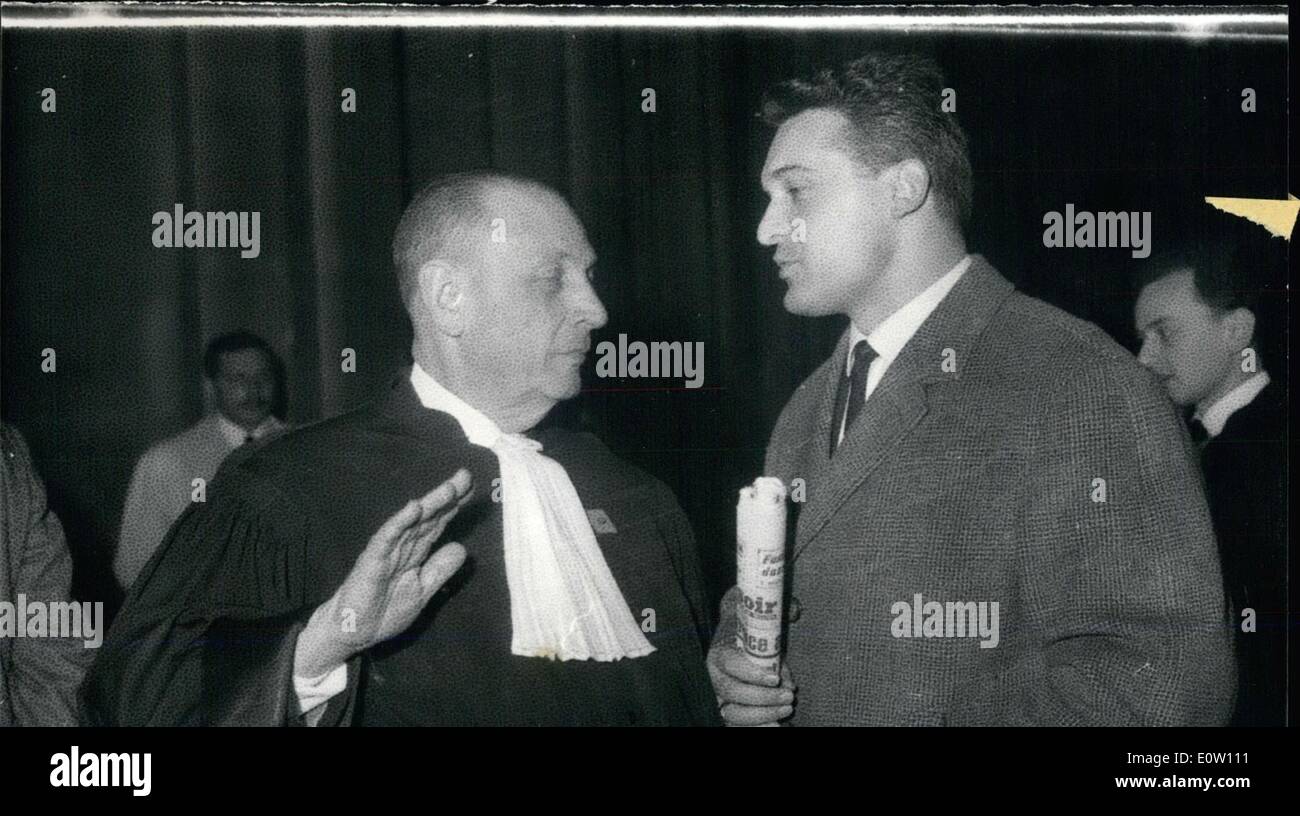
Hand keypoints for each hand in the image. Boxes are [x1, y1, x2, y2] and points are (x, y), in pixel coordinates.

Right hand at [295, 469, 473, 677]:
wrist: (351, 631)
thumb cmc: (383, 611)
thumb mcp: (422, 591)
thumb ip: (440, 569)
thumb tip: (461, 547)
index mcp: (414, 552)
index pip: (437, 523)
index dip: (454, 507)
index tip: (473, 489)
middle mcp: (402, 546)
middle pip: (428, 517)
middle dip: (447, 497)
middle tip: (465, 476)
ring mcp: (386, 551)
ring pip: (411, 522)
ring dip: (429, 505)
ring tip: (449, 489)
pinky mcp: (372, 561)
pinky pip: (387, 538)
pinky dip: (400, 522)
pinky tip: (413, 508)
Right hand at [707, 638, 795, 725]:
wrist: (746, 671)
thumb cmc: (756, 659)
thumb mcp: (765, 655)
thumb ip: (776, 667)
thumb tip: (788, 686)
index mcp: (720, 657)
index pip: (730, 663)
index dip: (752, 673)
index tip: (775, 679)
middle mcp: (715, 679)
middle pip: (731, 690)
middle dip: (763, 696)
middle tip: (787, 696)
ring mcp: (718, 701)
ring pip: (734, 713)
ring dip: (763, 714)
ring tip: (786, 709)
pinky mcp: (725, 716)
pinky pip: (737, 726)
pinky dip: (759, 726)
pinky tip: (775, 724)